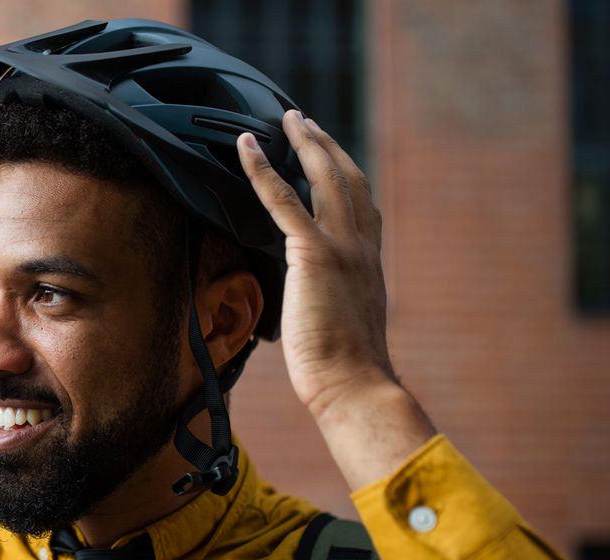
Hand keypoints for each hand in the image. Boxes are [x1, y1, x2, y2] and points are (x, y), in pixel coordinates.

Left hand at [236, 110, 393, 419]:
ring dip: (304, 142)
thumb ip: (332, 303)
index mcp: (369, 264)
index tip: (331, 155)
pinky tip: (247, 147)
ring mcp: (340, 247)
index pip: (361, 207)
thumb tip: (314, 305)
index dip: (346, 175)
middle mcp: (360, 247)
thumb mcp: (342, 326)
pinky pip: (283, 199)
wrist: (354, 383)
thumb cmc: (344, 369)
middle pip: (347, 180)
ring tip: (287, 118)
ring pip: (323, 178)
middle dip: (325, 146)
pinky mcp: (313, 254)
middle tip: (304, 121)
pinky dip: (263, 168)